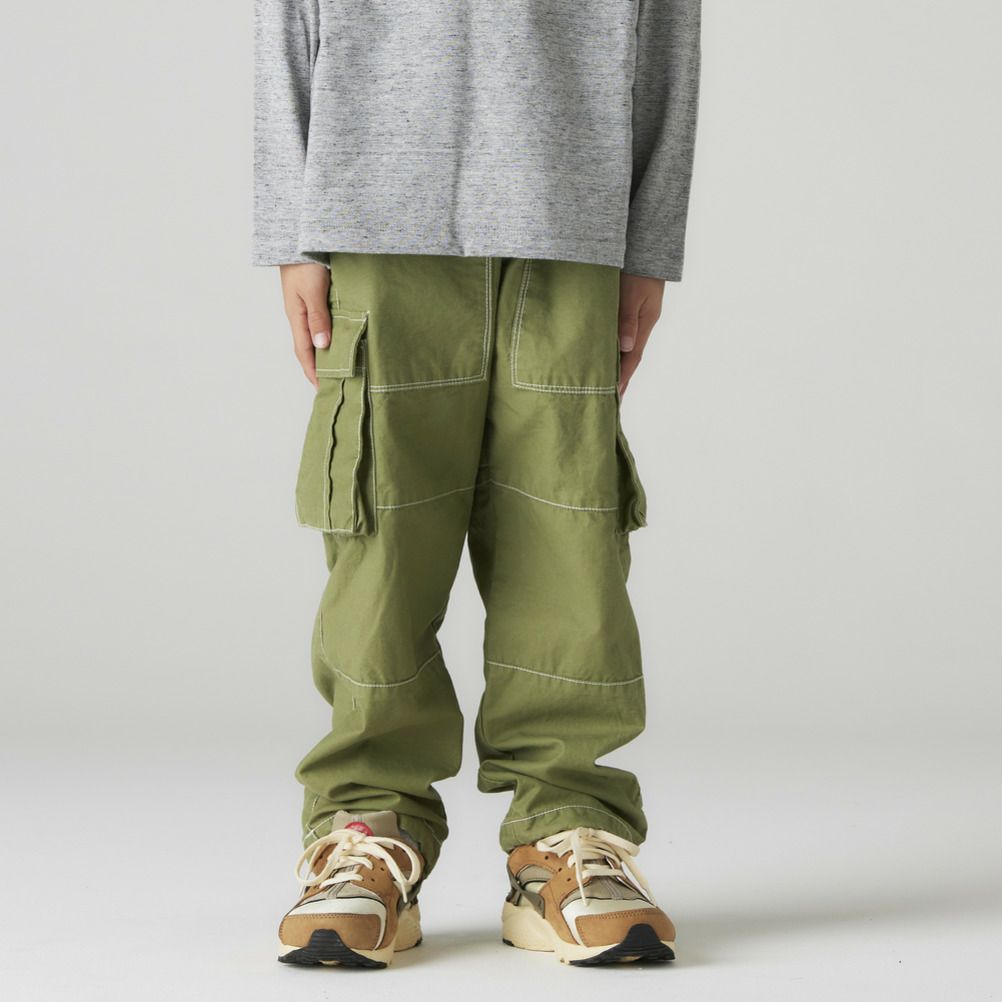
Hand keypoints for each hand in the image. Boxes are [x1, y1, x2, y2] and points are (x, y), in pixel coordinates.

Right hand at [280, 263, 331, 387]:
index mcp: (296, 316)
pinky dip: (332, 335)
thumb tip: (322, 345)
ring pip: (317, 335)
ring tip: (341, 367)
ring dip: (327, 352)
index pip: (304, 352)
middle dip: (320, 367)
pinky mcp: (317, 297)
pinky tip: (342, 339)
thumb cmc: (305, 261)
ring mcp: (308, 306)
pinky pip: (324, 323)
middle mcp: (301, 315)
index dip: (313, 372)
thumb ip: (318, 317)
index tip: (323, 389)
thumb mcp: (312, 290)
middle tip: (335, 384)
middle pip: (310, 348)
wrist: (300, 236)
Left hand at [617, 272, 664, 396]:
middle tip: (609, 400)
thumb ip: (627, 318)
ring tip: (606, 383)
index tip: (614, 396)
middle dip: (621, 378)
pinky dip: (614, 348)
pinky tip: (607, 353)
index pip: (632, 357)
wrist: (646, 247)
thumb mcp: (632, 293)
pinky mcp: (630, 309)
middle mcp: (642, 324)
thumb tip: (625, 346)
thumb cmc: (638, 268)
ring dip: (617, 364)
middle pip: (630, 357)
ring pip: (626, 346)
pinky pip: (621, 334)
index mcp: (645, 323)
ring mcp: (638, 317)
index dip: (623, 377)